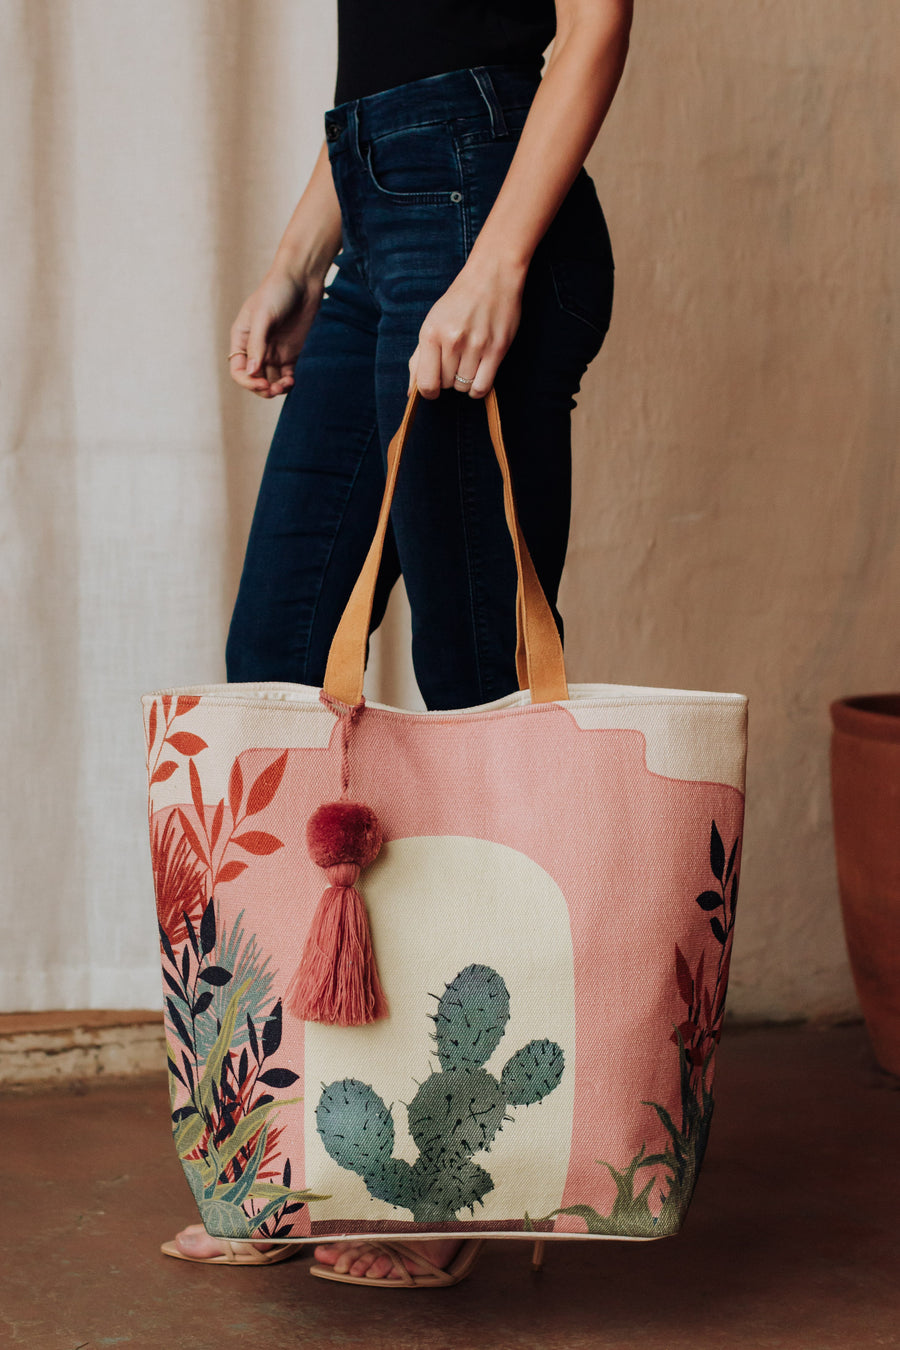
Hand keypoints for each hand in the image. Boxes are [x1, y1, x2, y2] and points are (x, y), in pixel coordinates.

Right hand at [227, 265, 325, 398]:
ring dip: (276, 388)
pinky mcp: (291, 352)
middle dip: (262, 388)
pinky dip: (288, 383)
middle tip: (275, 389)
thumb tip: (251, 372)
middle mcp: (255, 348)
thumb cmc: (277, 291)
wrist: (302, 279)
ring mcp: (273, 351)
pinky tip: (292, 381)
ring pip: (270, 380)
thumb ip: (257, 344)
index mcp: (241, 338)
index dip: (248, 381)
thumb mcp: (263, 316)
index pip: (238, 370)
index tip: (263, 383)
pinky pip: (286, 375)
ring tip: (287, 384)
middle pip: (253, 379)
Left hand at [407, 253, 527, 400]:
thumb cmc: (459, 301)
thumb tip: (411, 392)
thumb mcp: (431, 324)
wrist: (492, 276)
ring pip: (463, 386)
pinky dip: (478, 388)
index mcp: (431, 334)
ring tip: (469, 361)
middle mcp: (452, 341)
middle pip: (445, 384)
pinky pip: (482, 387)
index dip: (428, 392)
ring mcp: (476, 346)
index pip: (425, 383)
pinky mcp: (496, 350)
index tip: (433, 388)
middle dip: (448, 378)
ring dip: (464, 381)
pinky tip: (478, 375)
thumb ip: (418, 359)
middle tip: (455, 360)